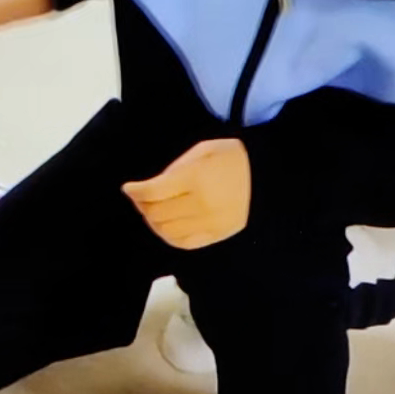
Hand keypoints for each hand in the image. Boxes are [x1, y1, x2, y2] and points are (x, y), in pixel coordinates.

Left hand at [121, 138, 251, 249]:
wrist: (266, 177)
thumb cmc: (233, 157)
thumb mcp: (202, 150)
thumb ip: (175, 168)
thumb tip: (151, 187)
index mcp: (196, 179)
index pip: (153, 191)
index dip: (135, 191)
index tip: (128, 188)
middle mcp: (201, 205)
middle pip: (157, 213)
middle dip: (142, 205)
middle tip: (139, 197)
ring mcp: (209, 224)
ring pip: (166, 231)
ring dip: (153, 221)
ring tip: (151, 210)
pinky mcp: (216, 236)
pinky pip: (183, 243)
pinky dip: (168, 236)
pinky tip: (165, 225)